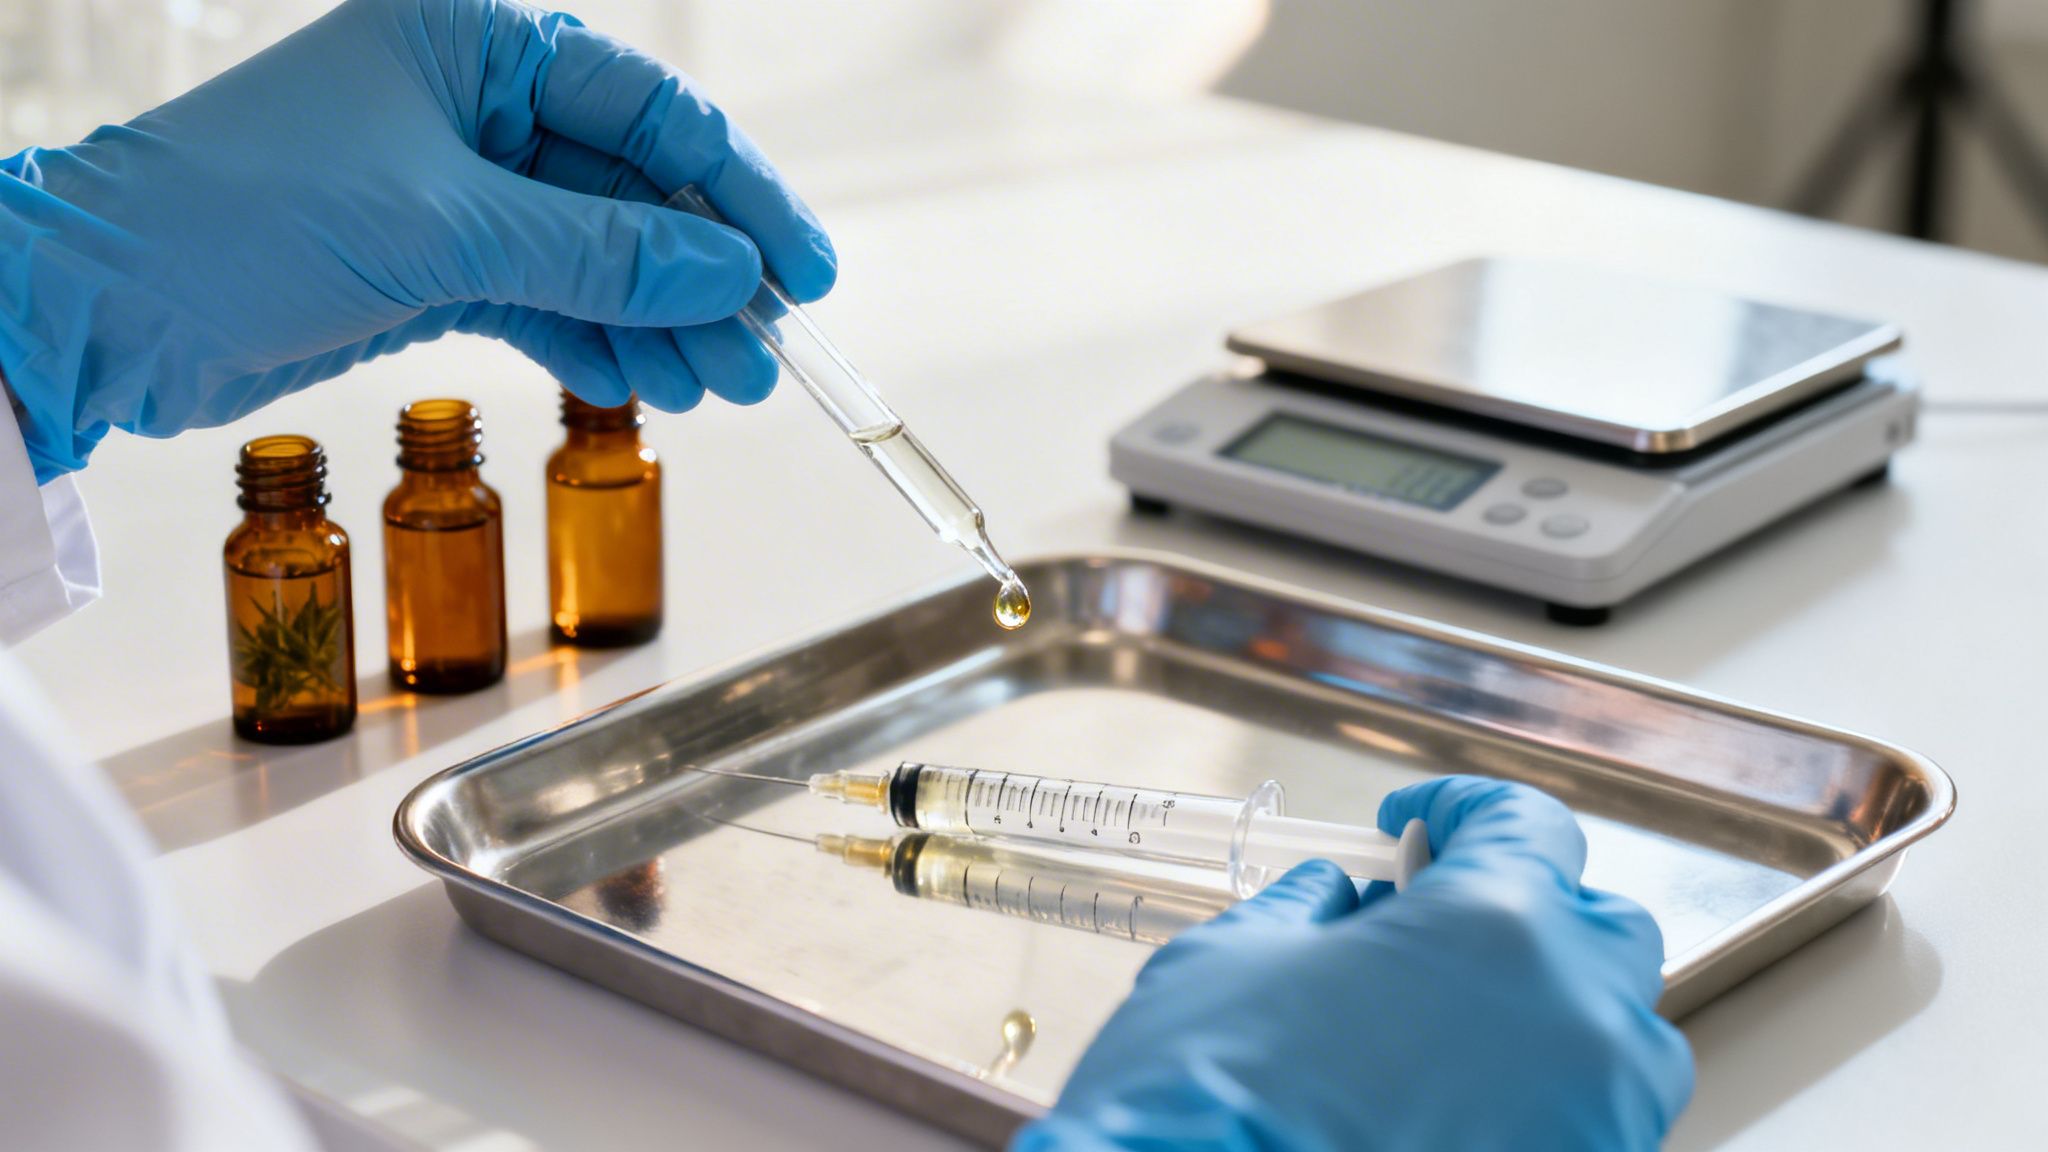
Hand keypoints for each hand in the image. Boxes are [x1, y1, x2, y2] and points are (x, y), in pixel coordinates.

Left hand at [0, 0, 834, 480]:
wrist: (103, 309)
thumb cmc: (242, 218)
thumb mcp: (442, 228)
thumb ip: (598, 251)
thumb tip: (729, 273)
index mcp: (472, 39)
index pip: (646, 107)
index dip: (734, 191)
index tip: (799, 270)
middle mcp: (472, 102)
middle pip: (631, 187)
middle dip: (701, 274)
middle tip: (765, 352)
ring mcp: (456, 185)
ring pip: (595, 253)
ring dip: (660, 322)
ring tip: (720, 388)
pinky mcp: (434, 261)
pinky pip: (545, 296)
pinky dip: (596, 341)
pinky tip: (647, 383)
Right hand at [1014, 776, 1692, 1151]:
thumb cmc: (1215, 1100)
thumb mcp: (1241, 961)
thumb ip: (1309, 910)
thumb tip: (1338, 904)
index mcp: (1500, 928)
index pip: (1526, 824)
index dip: (1461, 811)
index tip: (1416, 825)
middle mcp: (1577, 1021)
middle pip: (1598, 930)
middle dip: (1529, 912)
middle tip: (1438, 926)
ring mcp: (1594, 1122)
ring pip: (1613, 1042)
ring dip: (1547, 1016)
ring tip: (1450, 1031)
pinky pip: (1586, 1123)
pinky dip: (1538, 1100)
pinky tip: (1448, 1105)